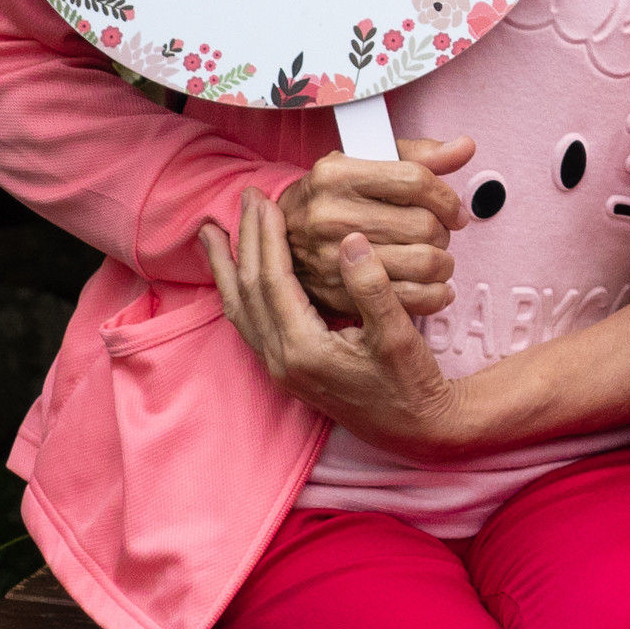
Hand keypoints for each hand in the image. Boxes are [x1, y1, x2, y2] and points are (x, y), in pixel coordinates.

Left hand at [200, 188, 470, 454]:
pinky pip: (250, 323)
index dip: (267, 238)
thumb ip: (372, 288)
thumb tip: (351, 242)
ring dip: (228, 268)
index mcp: (304, 351)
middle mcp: (282, 361)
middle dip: (243, 243)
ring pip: (240, 311)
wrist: (414, 429)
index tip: (267, 200)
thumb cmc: (411, 383)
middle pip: (248, 293)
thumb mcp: (398, 335)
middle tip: (245, 199)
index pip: (273, 282)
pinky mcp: (286, 369)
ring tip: (215, 234)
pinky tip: (239, 275)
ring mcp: (280, 368)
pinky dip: (239, 292)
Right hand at [274, 136, 471, 316]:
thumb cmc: (332, 196)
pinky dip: (433, 295)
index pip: (415, 181)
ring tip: (439, 258)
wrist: (279, 236)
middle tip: (442, 233)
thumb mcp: (365, 163)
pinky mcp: (337, 292)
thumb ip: (418, 156)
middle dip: (445, 231)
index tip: (454, 209)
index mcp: (337, 174)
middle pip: (421, 225)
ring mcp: (332, 257)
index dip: (447, 197)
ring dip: (443, 263)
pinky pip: (405, 299)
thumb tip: (465, 147)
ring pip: (420, 263)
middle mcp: (331, 214)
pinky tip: (435, 285)